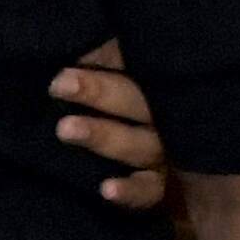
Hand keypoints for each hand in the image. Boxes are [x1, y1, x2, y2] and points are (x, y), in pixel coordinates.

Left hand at [54, 39, 170, 209]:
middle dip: (99, 91)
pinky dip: (130, 190)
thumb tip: (76, 47)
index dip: (104, 61)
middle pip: (137, 100)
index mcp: (157, 87)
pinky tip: (107, 189)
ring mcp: (165, 154)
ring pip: (139, 145)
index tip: (68, 59)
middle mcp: (166, 118)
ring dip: (103, 136)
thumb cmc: (132, 110)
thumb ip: (105, 60)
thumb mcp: (125, 79)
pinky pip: (148, 192)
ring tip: (64, 128)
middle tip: (59, 83)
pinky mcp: (161, 190)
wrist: (180, 174)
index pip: (138, 66)